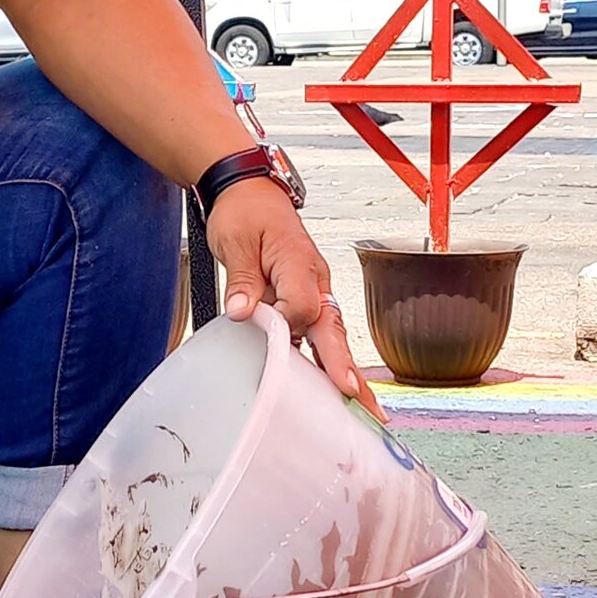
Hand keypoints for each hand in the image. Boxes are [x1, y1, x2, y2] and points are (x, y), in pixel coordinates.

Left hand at [203, 180, 380, 413]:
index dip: (288, 325)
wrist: (250, 192)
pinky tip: (328, 388)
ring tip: (361, 405)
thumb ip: (242, 280)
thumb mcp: (235, 241)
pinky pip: (317, 332)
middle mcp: (314, 279)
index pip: (303, 305)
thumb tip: (241, 312)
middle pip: (333, 329)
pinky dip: (325, 360)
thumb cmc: (245, 211)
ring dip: (343, 369)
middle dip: (346, 367)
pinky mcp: (306, 298)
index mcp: (299, 261)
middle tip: (362, 400)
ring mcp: (314, 290)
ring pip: (331, 335)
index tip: (272, 339)